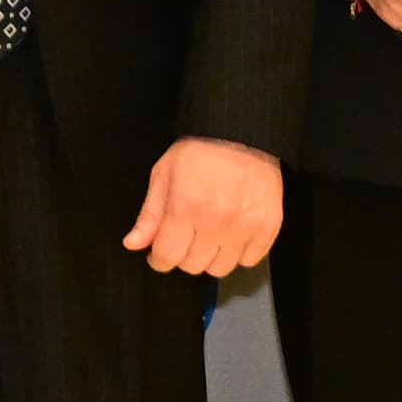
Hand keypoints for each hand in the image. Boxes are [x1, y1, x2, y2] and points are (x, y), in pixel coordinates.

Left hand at [127, 136, 281, 276]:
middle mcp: (216, 221)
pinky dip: (238, 253)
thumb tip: (133, 244)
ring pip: (221, 268)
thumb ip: (149, 214)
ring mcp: (245, 226)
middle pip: (193, 265)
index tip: (159, 254)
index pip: (168, 256)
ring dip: (210, 258)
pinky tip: (231, 235)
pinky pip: (249, 260)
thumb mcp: (164, 174)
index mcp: (185, 207)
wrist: (242, 133)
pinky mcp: (268, 227)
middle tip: (185, 236)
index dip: (159, 259)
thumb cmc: (199, 151)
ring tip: (208, 236)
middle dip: (182, 255)